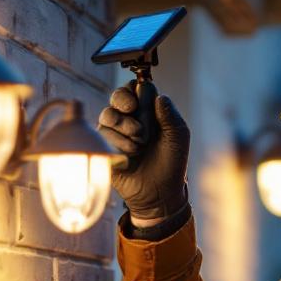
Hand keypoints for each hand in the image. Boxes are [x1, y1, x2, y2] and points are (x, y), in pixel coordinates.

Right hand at [97, 80, 189, 223]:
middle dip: (123, 99)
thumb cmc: (171, 164)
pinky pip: (102, 134)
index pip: (137, 88)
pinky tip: (131, 154)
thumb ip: (170, 116)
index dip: (138, 90)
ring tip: (139, 142)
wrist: (159, 192)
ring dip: (124, 125)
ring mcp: (115, 132)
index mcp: (149, 111)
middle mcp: (130, 118)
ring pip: (108, 114)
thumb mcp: (178, 137)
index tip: (143, 98)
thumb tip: (160, 96)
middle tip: (132, 109)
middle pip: (117, 95)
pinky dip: (118, 142)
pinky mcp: (105, 147)